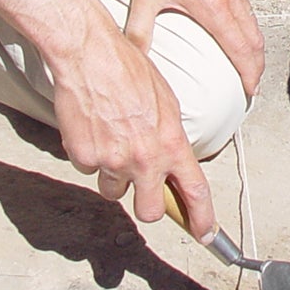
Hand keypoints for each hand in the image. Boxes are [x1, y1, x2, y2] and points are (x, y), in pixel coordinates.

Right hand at [0, 0, 218, 238]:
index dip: (202, 219)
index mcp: (171, 142)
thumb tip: (171, 160)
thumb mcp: (165, 101)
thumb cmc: (130, 70)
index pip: (194, 191)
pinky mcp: (84, 158)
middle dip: (146, 204)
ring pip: (115, 190)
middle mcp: (144, 158)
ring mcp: (113, 160)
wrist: (90, 55)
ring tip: (112, 139)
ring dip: (114, 175)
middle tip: (141, 185)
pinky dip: (90, 155)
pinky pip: (89, 170)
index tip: (206, 235)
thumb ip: (170, 136)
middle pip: (150, 211)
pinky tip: (92, 128)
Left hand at [125, 0, 264, 99]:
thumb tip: (131, 58)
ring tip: (248, 61)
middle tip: (253, 85)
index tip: (250, 93)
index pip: (240, 52)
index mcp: (215, 11)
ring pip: (253, 24)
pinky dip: (249, 25)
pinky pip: (247, 7)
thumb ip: (139, 29)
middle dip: (256, 66)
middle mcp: (231, 1)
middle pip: (254, 42)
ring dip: (254, 46)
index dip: (248, 76)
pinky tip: (237, 26)